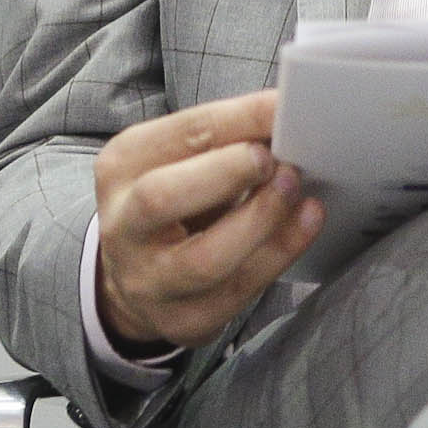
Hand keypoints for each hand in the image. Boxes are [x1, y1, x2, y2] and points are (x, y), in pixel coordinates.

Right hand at [93, 90, 321, 352]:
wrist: (135, 276)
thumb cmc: (174, 203)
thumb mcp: (179, 161)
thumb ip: (224, 140)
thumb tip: (286, 115)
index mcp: (121, 168)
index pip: (178, 136)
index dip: (237, 119)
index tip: (283, 107)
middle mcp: (123, 226)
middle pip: (162, 198)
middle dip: (227, 173)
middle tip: (276, 158)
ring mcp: (149, 280)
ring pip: (204, 259)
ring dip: (260, 220)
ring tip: (297, 189)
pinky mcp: (183, 320)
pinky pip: (237, 293)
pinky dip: (278, 255)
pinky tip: (306, 224)